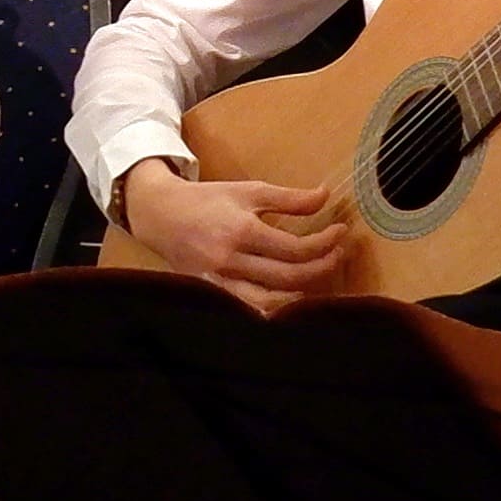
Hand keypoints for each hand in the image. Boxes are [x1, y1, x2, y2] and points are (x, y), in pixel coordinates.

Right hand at [115, 159, 362, 315]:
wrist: (160, 215)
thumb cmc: (207, 200)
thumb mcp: (248, 191)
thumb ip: (288, 198)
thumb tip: (325, 196)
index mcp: (241, 231)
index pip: (295, 249)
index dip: (325, 244)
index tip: (341, 233)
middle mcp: (231, 261)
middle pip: (289, 277)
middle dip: (321, 267)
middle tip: (338, 254)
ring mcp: (220, 282)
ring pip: (270, 302)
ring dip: (301, 293)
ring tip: (319, 276)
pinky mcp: (213, 293)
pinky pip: (249, 309)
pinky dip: (273, 308)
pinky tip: (289, 299)